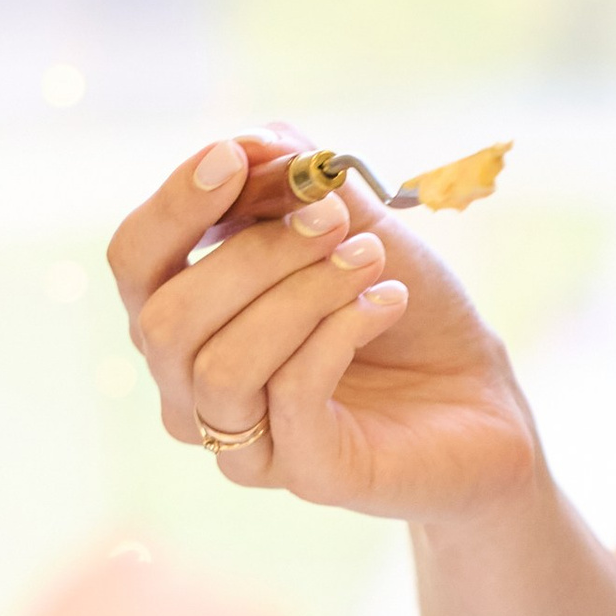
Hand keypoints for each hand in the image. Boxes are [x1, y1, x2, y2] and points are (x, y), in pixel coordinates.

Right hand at [105, 129, 539, 519]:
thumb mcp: (350, 221)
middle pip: (165, 318)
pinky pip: (290, 395)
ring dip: (300, 295)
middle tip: (335, 219)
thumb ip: (292, 179)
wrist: (480, 394)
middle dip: (253, 254)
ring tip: (370, 260)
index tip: (236, 158)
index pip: (135, 261)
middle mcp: (192, 386)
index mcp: (187, 316)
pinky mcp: (303, 472)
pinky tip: (387, 302)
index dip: (174, 206)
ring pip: (221, 366)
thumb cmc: (399, 305)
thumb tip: (250, 143)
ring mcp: (242, 439)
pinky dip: (339, 332)